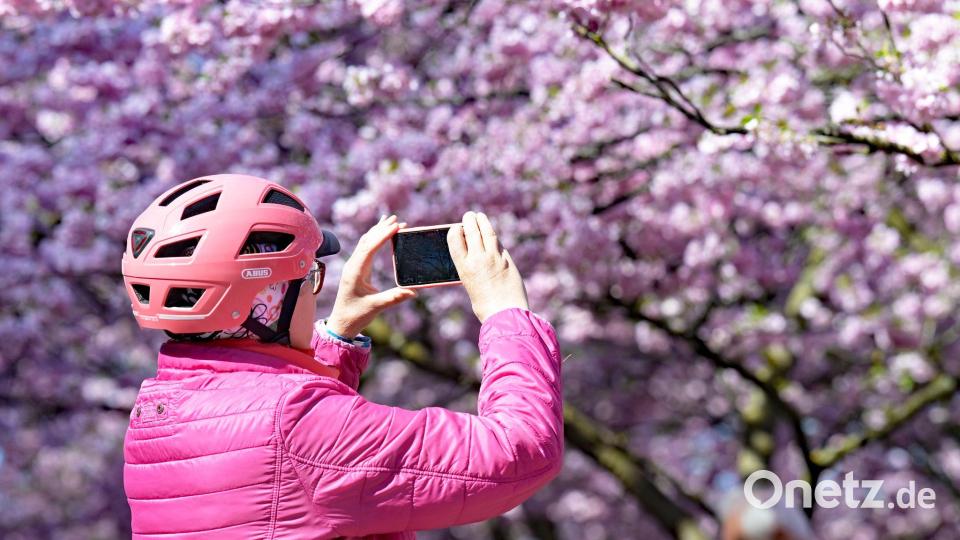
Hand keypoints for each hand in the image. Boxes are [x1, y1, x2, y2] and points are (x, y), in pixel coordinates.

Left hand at [326, 215, 416, 337]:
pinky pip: (365, 248)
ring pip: (365, 242)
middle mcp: (353, 265)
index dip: (383, 235)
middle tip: (397, 219)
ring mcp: (353, 266)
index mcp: (355, 272)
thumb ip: (393, 298)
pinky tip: (380, 232)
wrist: (341, 323)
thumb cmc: (355, 315)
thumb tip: (413, 292)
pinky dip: (374, 238)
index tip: (396, 225)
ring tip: (391, 220)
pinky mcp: (356, 269)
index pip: (369, 247)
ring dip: (378, 231)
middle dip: (382, 228)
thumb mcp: (375, 307)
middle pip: (367, 240)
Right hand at [448, 211, 528, 322]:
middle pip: (472, 231)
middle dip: (469, 220)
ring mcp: (494, 258)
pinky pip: (499, 243)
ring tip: (480, 217)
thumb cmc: (485, 306)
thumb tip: (473, 256)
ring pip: (487, 232)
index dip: (456, 230)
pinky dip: (493, 236)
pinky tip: (491, 233)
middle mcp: (478, 259)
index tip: (457, 227)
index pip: (455, 239)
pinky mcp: (508, 260)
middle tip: (469, 215)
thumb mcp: (470, 285)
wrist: (505, 314)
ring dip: (483, 222)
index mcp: (464, 268)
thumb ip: (470, 269)